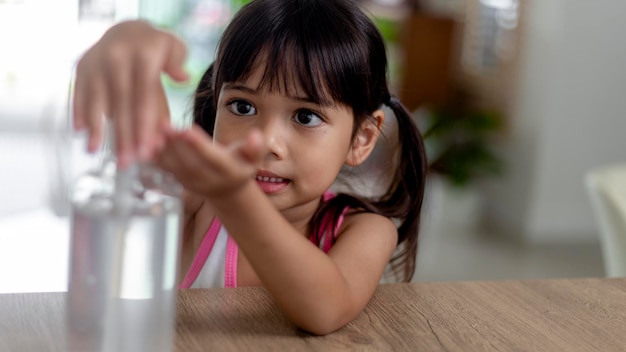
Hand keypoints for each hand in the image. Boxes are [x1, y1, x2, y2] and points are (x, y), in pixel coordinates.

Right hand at [72, 20, 188, 166]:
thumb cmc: (156, 48)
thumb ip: (177, 66)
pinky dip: (79, 112)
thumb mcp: (174, 50)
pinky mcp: (81, 67)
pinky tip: (81, 132)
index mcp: (144, 56)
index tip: (146, 152)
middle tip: (126, 162)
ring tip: (95, 152)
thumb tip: (184, 79)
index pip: (144, 98)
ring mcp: (96, 62)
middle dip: (123, 136)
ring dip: (96, 128)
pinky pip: (79, 92)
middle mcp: (117, 58)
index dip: (144, 127)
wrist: (126, 29)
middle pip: (121, 104)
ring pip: (97, 100)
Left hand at [155, 123, 267, 199]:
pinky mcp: (181, 183)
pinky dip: (158, 157)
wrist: (228, 189)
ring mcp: (194, 184)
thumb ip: (255, 147)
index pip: (213, 159)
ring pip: (176, 168)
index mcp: (230, 172)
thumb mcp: (253, 157)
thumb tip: (256, 136)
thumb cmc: (241, 164)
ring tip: (157, 129)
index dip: (199, 145)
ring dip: (164, 149)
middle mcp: (211, 181)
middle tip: (164, 124)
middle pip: (191, 164)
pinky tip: (150, 140)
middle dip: (176, 145)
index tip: (187, 129)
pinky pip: (167, 171)